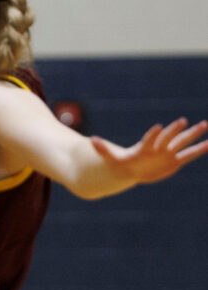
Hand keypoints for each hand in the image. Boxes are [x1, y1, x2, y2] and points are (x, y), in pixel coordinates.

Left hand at [91, 117, 207, 183]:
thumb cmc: (122, 163)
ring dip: (192, 135)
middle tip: (183, 120)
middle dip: (175, 130)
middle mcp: (158, 148)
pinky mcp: (174, 161)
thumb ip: (103, 150)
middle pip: (168, 137)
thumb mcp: (112, 159)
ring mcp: (167, 153)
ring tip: (204, 124)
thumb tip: (92, 140)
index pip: (149, 140)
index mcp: (145, 148)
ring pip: (182, 142)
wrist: (132, 169)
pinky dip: (200, 149)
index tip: (157, 126)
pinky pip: (189, 155)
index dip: (153, 135)